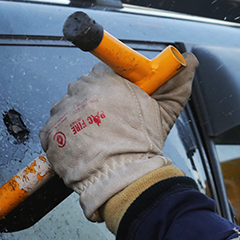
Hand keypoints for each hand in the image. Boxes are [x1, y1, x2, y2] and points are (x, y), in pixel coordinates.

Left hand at [40, 53, 198, 220]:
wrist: (125, 180)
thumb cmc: (143, 148)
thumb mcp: (165, 111)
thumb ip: (176, 83)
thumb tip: (189, 60)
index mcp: (108, 80)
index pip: (103, 72)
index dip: (111, 87)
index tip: (116, 99)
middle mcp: (82, 91)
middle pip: (83, 88)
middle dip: (94, 104)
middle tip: (110, 124)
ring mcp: (63, 112)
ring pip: (68, 108)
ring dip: (78, 120)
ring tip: (97, 140)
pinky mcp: (50, 133)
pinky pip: (53, 129)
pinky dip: (65, 138)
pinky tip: (83, 148)